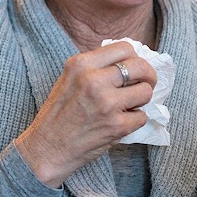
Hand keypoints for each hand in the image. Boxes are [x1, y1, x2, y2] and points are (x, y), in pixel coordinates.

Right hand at [16, 41, 156, 186]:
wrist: (48, 148)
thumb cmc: (58, 114)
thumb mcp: (69, 78)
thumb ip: (94, 67)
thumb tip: (127, 61)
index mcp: (81, 64)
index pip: (124, 47)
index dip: (134, 58)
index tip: (134, 68)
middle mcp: (94, 80)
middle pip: (140, 66)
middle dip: (148, 75)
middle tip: (145, 84)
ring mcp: (107, 103)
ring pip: (146, 91)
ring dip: (142, 99)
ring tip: (129, 105)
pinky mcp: (117, 125)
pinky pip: (142, 116)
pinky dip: (135, 120)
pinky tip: (121, 122)